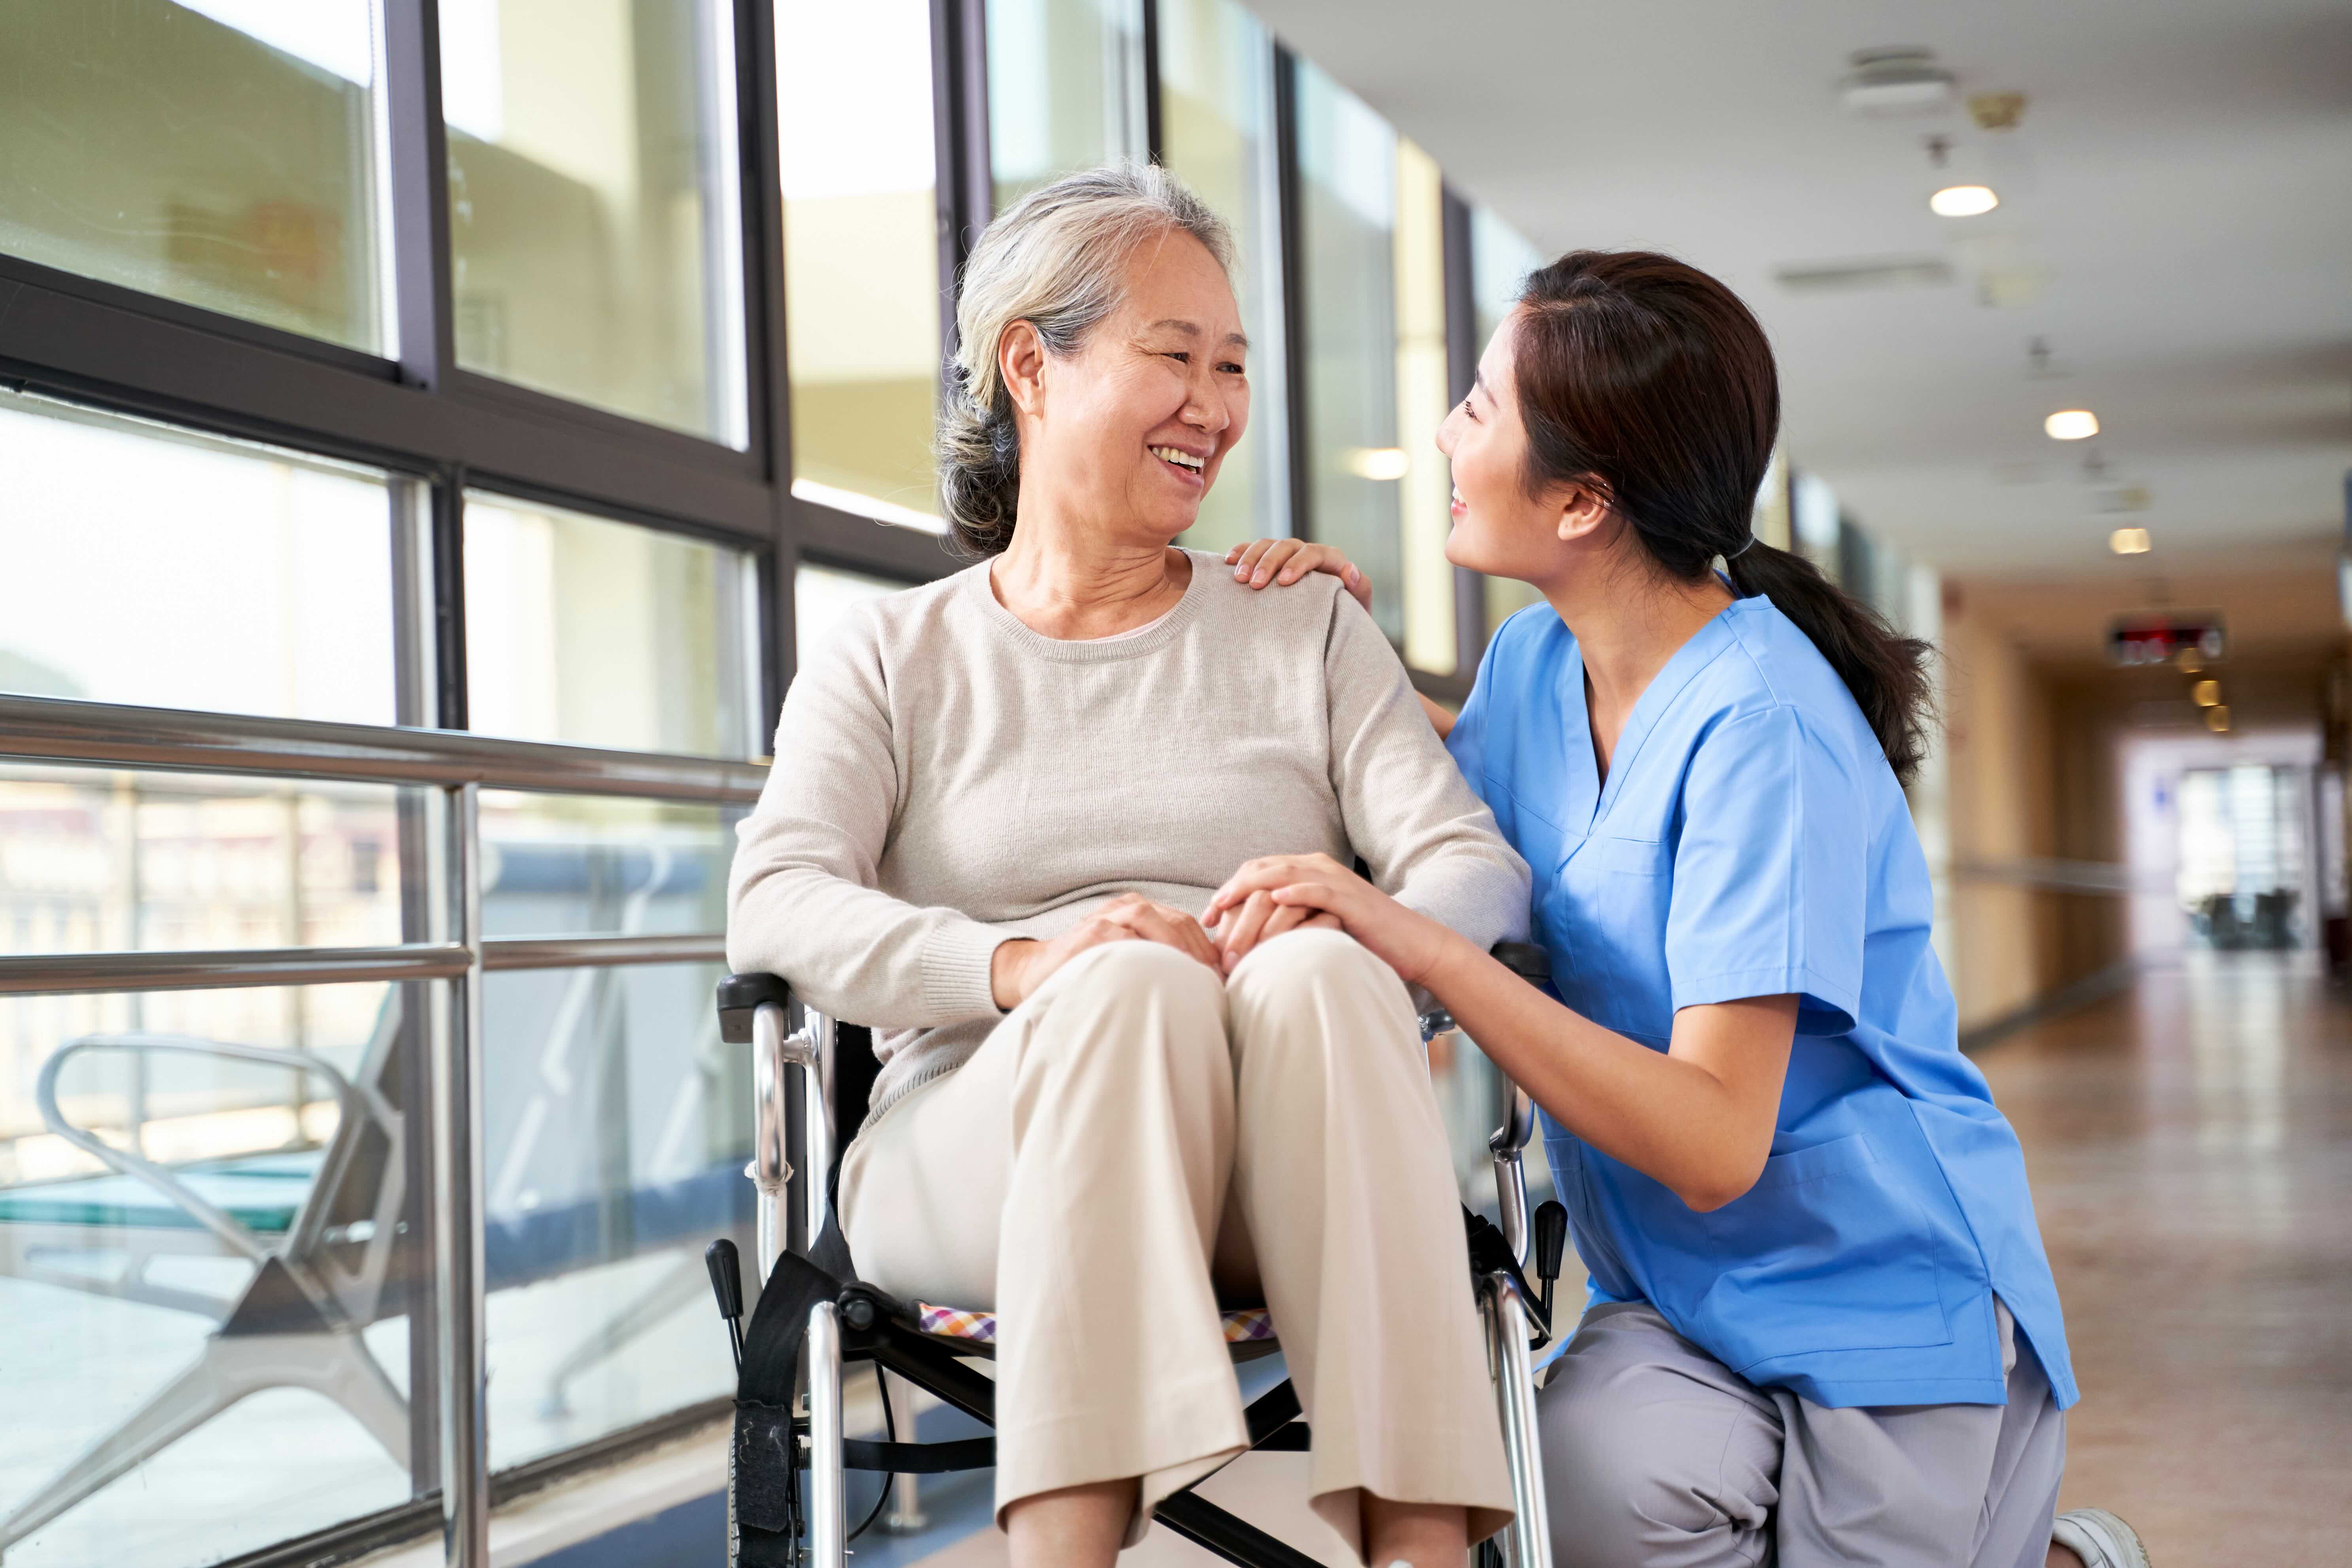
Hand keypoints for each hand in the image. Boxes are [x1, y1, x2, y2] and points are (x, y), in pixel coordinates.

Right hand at [989, 893, 1220, 1008]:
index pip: (1185, 922)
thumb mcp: (1129, 960)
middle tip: (1216, 980)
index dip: (1208, 948)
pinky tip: (1156, 973)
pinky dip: (1139, 952)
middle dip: (1199, 949)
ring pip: (1148, 918)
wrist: (1037, 973)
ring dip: (1175, 946)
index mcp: (1139, 912)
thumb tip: (1207, 983)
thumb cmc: (1090, 971)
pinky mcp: (1087, 934)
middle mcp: (1124, 908)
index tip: (1225, 975)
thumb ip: (1159, 959)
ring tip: (1193, 974)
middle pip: (1174, 919)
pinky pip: (1118, 937)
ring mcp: (1104, 918)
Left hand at [1204, 853, 1454, 985]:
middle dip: (1232, 890)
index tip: (1207, 918)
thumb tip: (1247, 943)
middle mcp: (1318, 868)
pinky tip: (1277, 899)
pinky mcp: (1351, 898)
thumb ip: (1286, 924)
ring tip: (1227, 907)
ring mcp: (1335, 880)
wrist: (1411, 943)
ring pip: (1283, 876)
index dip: (1228, 890)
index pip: (1256, 871)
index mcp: (1307, 872)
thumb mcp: (1315, 927)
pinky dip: (1297, 891)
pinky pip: (1319, 889)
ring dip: (1252, 893)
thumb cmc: (1361, 940)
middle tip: (1209, 915)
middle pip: (1262, 869)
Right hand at [1225, 538, 1371, 612]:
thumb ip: (1360, 589)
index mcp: (1330, 560)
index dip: (1298, 564)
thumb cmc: (1345, 619)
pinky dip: (1241, 553)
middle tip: (1254, 585)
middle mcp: (1307, 553)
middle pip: (1286, 547)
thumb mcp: (1358, 608)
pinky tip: (1228, 564)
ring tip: (1238, 579)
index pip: (1315, 553)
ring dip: (1251, 559)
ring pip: (1267, 545)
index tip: (1283, 583)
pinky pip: (1253, 549)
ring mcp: (1286, 556)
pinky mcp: (1269, 561)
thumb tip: (1349, 569)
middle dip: (1269, 563)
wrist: (1329, 629)